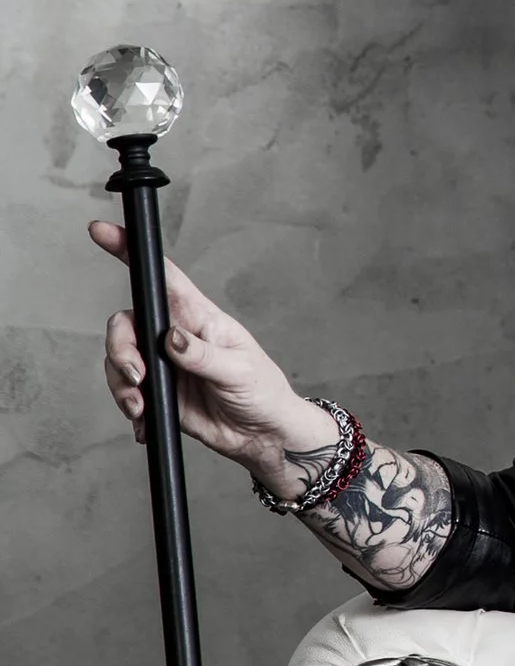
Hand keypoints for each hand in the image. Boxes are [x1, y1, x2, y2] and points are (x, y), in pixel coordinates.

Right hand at [90, 220, 332, 485]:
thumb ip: (203, 355)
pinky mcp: (157, 390)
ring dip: (121, 383)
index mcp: (199, 317)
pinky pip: (125, 390)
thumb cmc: (262, 391)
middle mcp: (175, 335)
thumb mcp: (239, 370)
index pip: (163, 277)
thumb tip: (170, 339)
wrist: (262, 433)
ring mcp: (162, 363)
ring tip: (141, 405)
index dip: (131, 252)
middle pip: (126, 322)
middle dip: (120, 348)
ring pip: (119, 358)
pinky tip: (145, 420)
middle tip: (137, 376)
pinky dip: (128, 406)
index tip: (102, 231)